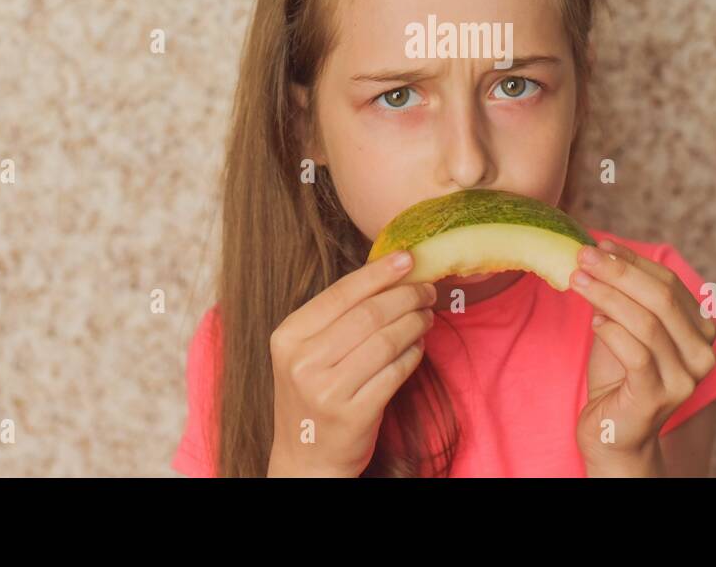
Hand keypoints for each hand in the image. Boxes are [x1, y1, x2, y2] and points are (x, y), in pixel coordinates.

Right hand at [268, 250, 435, 476]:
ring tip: (427, 315)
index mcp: (288, 337)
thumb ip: (337, 317)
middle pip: (369, 314)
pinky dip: (414, 354)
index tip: (407, 258)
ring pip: (387, 341)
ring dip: (416, 322)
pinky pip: (396, 371)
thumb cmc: (313, 394)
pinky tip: (419, 345)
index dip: (379, 272)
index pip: (341, 293)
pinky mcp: (354, 413)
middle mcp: (303, 362)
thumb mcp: (307, 352)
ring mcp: (327, 390)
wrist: (306, 457)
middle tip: (427, 289)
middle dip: (406, 296)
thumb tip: (389, 274)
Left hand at [571, 239, 715, 470]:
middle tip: (584, 257)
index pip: (669, 283)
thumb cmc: (618, 376)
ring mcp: (684, 377)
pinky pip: (635, 353)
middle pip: (661, 298)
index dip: (634, 261)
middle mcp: (701, 353)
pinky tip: (593, 322)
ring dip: (607, 295)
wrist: (614, 433)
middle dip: (619, 272)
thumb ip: (624, 296)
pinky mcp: (658, 396)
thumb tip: (601, 252)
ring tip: (578, 281)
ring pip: (646, 322)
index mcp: (700, 330)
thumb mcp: (624, 327)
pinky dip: (611, 331)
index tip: (602, 245)